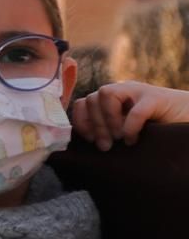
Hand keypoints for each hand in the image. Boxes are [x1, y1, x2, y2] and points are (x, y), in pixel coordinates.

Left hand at [72, 81, 188, 150]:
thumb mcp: (124, 133)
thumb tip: (84, 146)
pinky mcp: (157, 98)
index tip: (89, 140)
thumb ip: (107, 132)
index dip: (81, 121)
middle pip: (91, 99)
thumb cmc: (156, 131)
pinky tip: (134, 140)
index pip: (82, 102)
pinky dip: (130, 127)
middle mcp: (122, 91)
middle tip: (106, 147)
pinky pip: (135, 110)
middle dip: (95, 126)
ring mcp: (139, 91)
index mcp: (112, 100)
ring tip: (119, 138)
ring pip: (106, 93)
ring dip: (108, 120)